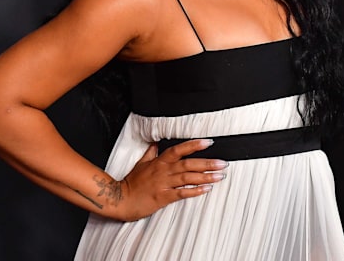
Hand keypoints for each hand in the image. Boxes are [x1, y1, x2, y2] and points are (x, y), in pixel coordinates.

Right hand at [112, 139, 226, 220]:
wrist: (120, 200)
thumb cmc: (131, 183)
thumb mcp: (141, 164)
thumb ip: (151, 153)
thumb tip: (156, 144)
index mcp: (159, 162)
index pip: (179, 149)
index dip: (194, 145)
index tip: (209, 142)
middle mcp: (163, 171)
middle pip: (188, 164)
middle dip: (207, 163)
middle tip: (223, 163)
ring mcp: (163, 184)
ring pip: (188, 177)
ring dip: (206, 177)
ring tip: (219, 176)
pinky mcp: (163, 197)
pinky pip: (182, 193)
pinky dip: (195, 191)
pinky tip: (206, 190)